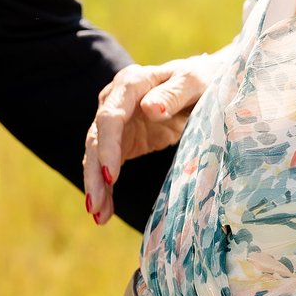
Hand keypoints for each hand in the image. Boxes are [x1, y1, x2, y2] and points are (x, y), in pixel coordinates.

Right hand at [83, 53, 220, 224]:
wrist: (201, 86)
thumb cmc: (200, 81)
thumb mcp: (194, 83)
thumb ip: (174, 93)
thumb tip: (150, 108)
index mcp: (130, 84)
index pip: (110, 117)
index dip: (107, 146)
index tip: (110, 175)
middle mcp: (114, 101)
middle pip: (96, 139)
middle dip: (95, 173)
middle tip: (96, 205)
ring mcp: (115, 122)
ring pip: (96, 155)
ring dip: (95, 186)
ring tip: (98, 215)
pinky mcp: (121, 141)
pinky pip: (107, 166)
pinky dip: (105, 189)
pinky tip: (104, 212)